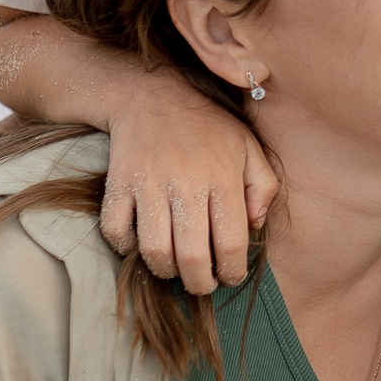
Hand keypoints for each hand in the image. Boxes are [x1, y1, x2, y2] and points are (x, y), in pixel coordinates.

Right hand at [101, 75, 279, 294]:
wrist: (152, 95)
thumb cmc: (208, 127)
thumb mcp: (249, 147)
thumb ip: (264, 187)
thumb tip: (254, 226)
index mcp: (223, 179)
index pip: (232, 243)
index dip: (233, 271)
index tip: (230, 276)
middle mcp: (186, 185)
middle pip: (192, 257)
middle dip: (200, 284)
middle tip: (203, 284)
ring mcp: (149, 186)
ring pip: (155, 251)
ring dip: (166, 271)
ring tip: (175, 269)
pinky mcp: (119, 184)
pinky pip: (116, 231)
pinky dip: (125, 247)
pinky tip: (140, 244)